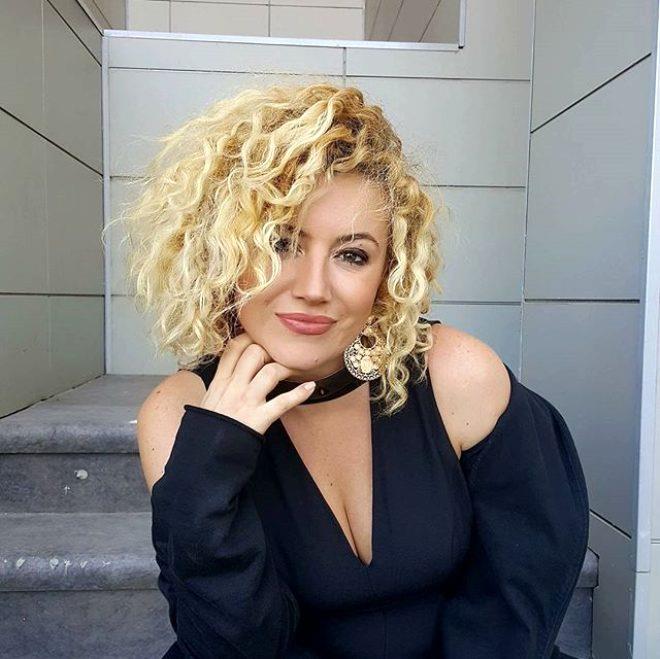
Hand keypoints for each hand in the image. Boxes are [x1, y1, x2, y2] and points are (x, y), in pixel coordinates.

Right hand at [198, 332, 315, 435]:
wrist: (204, 456)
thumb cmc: (207, 429)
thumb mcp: (207, 400)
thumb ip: (221, 383)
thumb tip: (231, 370)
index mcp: (219, 382)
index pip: (234, 348)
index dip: (250, 337)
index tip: (261, 337)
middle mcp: (233, 387)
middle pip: (254, 353)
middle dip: (270, 350)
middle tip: (280, 356)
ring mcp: (247, 402)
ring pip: (270, 372)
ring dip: (287, 367)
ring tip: (296, 369)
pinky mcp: (259, 418)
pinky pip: (283, 402)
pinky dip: (300, 394)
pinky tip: (310, 387)